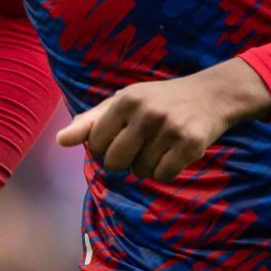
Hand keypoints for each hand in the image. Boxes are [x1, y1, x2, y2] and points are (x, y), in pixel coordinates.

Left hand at [55, 58, 270, 181]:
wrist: (211, 95)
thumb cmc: (159, 100)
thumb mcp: (124, 102)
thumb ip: (90, 121)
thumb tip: (60, 140)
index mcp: (125, 100)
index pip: (96, 144)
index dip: (106, 147)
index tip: (122, 136)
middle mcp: (146, 112)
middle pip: (115, 163)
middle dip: (125, 161)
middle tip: (141, 144)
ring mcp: (169, 128)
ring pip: (140, 172)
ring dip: (148, 166)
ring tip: (160, 145)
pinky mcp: (190, 144)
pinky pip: (164, 176)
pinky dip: (166, 171)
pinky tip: (174, 154)